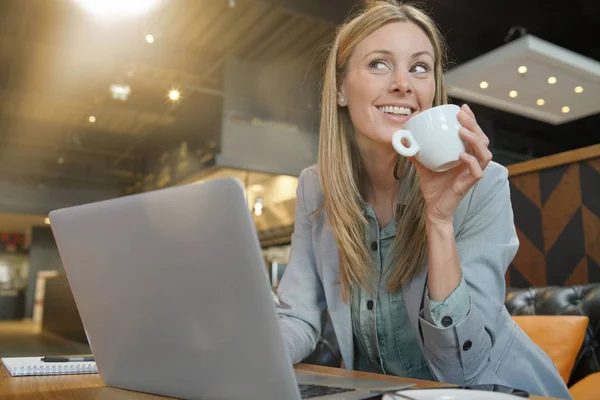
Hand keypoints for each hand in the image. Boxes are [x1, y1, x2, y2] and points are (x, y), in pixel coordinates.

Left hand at [410, 104, 492, 223]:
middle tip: (462, 114)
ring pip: (485, 154)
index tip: (461, 107)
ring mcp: (472, 174)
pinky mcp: (469, 185)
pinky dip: (471, 162)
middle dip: (474, 125)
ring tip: (462, 131)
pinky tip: (462, 154)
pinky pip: (477, 172)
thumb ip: (416, 153)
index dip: (471, 120)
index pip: (474, 134)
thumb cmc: (433, 188)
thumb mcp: (422, 166)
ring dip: (475, 140)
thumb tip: (403, 140)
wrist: (434, 209)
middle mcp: (472, 163)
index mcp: (465, 155)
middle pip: (482, 140)